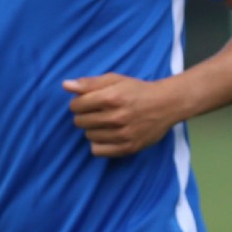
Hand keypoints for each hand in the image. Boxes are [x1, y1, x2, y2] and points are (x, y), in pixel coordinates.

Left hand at [64, 74, 184, 157]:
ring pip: (89, 136)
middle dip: (84, 116)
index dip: (78, 103)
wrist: (167, 104)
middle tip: (96, 112)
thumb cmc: (138, 90)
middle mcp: (117, 117)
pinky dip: (99, 143)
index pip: (77, 105)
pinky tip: (107, 135)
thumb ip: (89, 83)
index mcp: (112, 97)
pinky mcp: (128, 147)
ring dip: (93, 129)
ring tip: (105, 123)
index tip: (86, 102)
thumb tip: (65, 85)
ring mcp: (123, 134)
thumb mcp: (115, 80)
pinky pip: (98, 151)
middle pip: (80, 122)